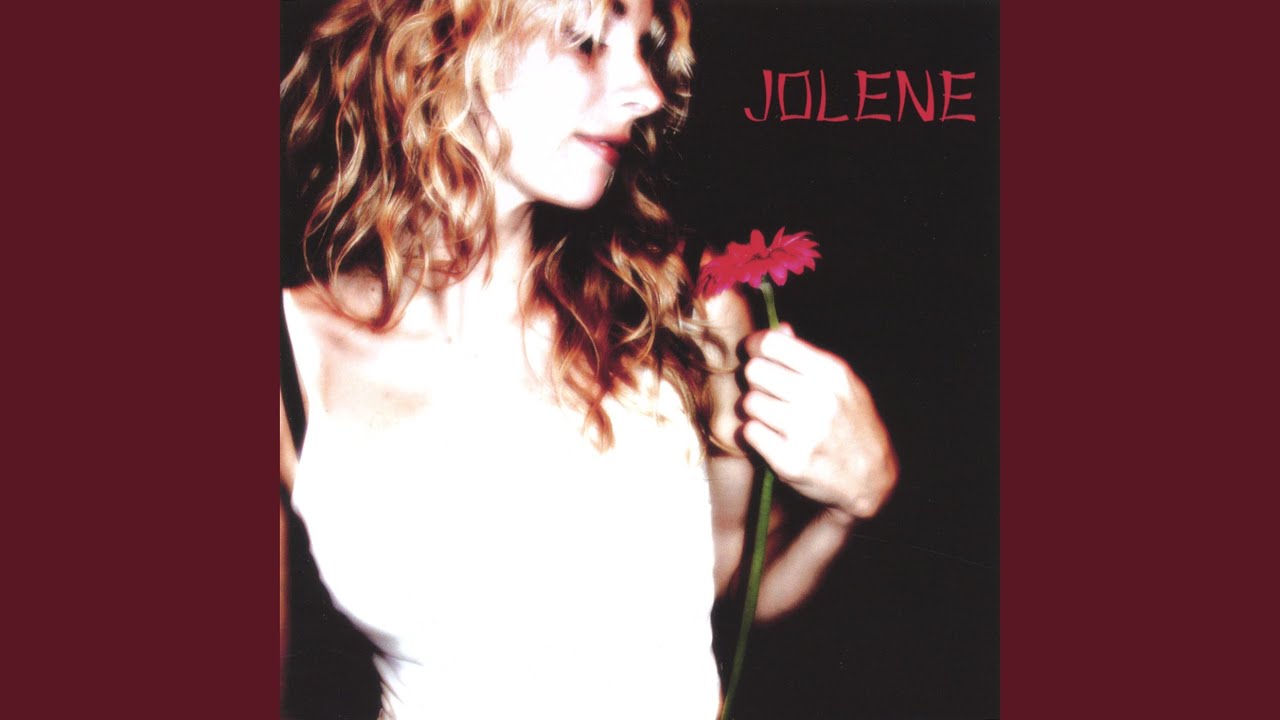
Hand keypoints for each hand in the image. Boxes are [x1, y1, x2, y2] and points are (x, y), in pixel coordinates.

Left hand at [740, 324, 897, 522]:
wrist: (871, 477)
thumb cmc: (852, 423)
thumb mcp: (843, 384)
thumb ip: (808, 356)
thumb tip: (778, 330)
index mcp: (832, 374)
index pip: (773, 344)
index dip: (756, 346)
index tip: (755, 354)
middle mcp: (820, 400)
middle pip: (754, 371)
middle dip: (756, 380)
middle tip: (768, 392)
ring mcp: (805, 432)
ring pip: (749, 402)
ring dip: (755, 410)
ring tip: (773, 418)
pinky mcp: (790, 462)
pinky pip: (750, 433)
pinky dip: (756, 434)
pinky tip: (772, 437)